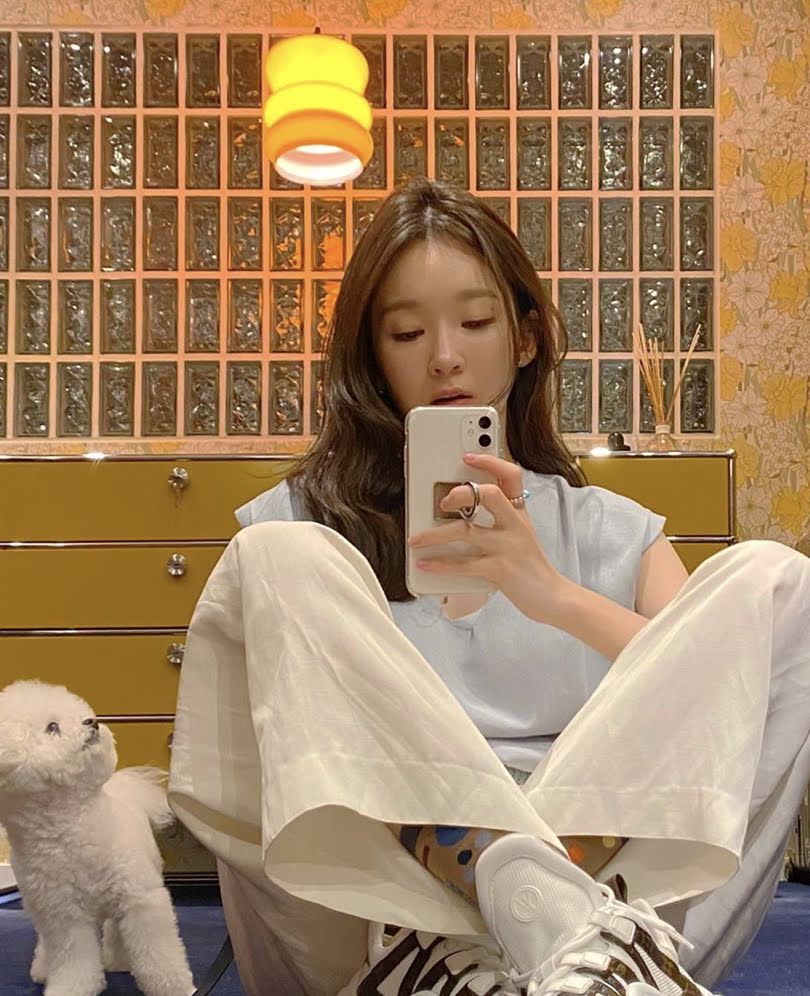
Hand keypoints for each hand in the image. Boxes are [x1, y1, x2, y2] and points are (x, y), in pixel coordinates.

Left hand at [408, 453, 569, 622]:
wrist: (553, 597)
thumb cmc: (532, 568)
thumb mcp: (522, 536)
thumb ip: (501, 521)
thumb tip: (465, 514)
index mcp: (520, 514)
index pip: (510, 476)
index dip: (490, 462)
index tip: (468, 457)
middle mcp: (515, 526)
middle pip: (489, 495)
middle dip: (461, 494)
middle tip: (443, 502)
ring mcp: (508, 547)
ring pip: (466, 532)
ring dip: (435, 535)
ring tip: (416, 540)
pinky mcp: (500, 570)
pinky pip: (463, 564)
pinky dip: (440, 564)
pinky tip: (426, 564)